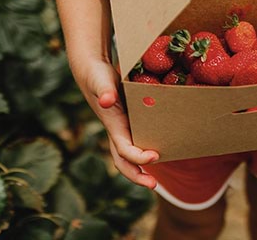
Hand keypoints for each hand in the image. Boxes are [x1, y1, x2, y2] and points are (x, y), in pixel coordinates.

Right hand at [72, 56, 159, 188]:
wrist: (90, 69)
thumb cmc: (96, 75)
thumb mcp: (100, 80)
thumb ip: (103, 90)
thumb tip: (106, 100)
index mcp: (112, 126)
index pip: (124, 150)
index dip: (138, 157)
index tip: (155, 156)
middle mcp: (117, 132)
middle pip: (124, 162)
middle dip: (137, 176)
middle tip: (153, 185)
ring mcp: (123, 128)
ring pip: (131, 155)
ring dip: (144, 167)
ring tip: (158, 177)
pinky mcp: (129, 121)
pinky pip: (139, 141)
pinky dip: (148, 150)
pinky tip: (166, 149)